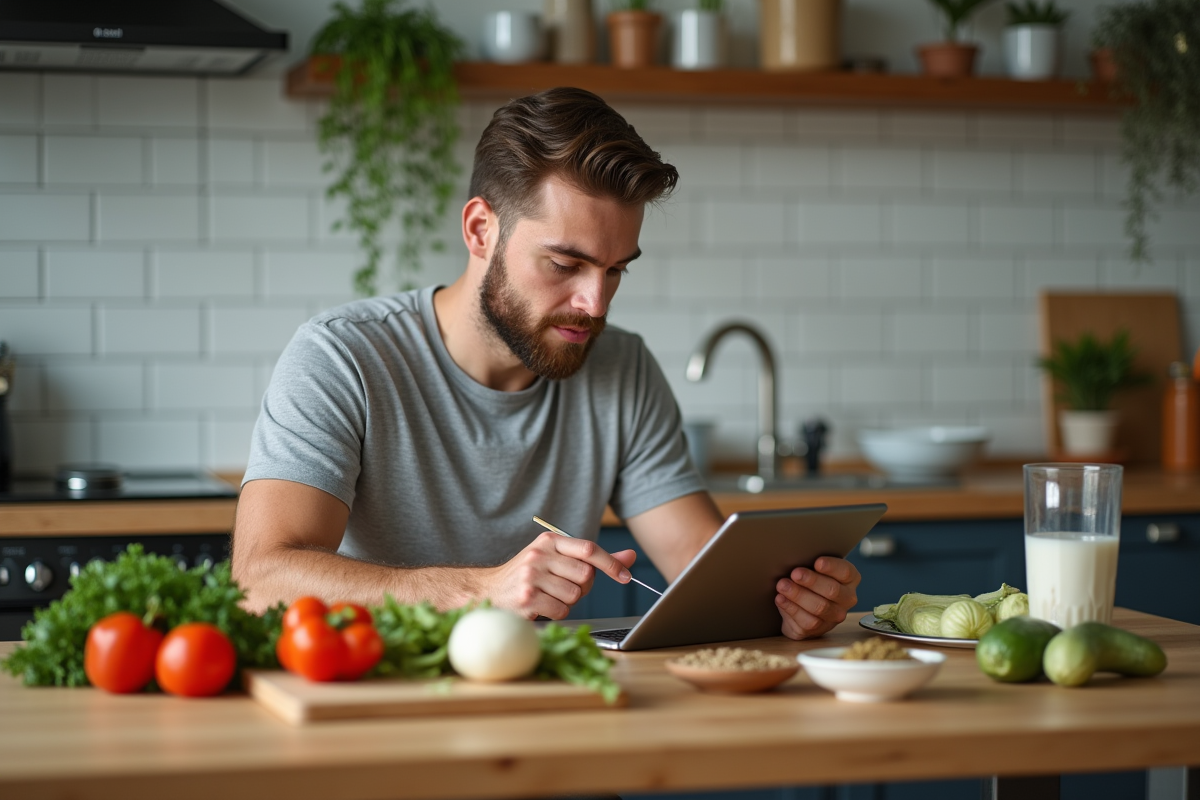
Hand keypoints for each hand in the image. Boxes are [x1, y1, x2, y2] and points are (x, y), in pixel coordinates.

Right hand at [480, 532, 637, 619]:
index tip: (626, 576)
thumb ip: (593, 559)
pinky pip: (561, 610)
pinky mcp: (527, 599)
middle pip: (585, 575)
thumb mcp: (558, 560)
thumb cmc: (530, 576)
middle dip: (582, 587)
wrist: (488, 591)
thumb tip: (630, 556)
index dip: (611, 563)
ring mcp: (531, 576)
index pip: (588, 548)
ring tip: (548, 596)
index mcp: (549, 541)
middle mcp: (539, 555)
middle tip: (564, 588)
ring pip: (575, 595)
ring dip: (567, 601)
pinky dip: (556, 613)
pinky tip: (541, 607)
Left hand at [774, 556, 860, 639]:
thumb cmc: (808, 581)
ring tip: (782, 586)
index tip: (817, 562)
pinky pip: (807, 621)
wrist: (799, 606)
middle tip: (794, 574)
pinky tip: (781, 599)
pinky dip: (791, 609)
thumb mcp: (813, 569)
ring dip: (798, 595)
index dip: (832, 567)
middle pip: (832, 590)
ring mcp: (834, 616)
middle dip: (811, 581)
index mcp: (849, 580)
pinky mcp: (819, 629)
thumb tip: (797, 555)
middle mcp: (847, 599)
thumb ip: (811, 564)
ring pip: (819, 607)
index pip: (846, 572)